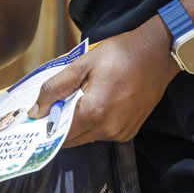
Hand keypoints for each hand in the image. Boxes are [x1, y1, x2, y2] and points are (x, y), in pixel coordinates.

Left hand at [28, 16, 179, 146]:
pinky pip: (103, 134)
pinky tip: (98, 101)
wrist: (157, 53)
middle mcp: (108, 129)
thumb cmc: (120, 54)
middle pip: (73, 139)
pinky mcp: (130, 131)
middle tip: (57, 103)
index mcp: (94, 113)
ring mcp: (121, 133)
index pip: (59, 134)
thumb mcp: (82, 65)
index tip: (38, 117)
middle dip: (61, 125)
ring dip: (78, 123)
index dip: (46, 126)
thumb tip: (35, 111)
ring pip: (88, 137)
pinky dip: (95, 123)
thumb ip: (55, 88)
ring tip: (80, 97)